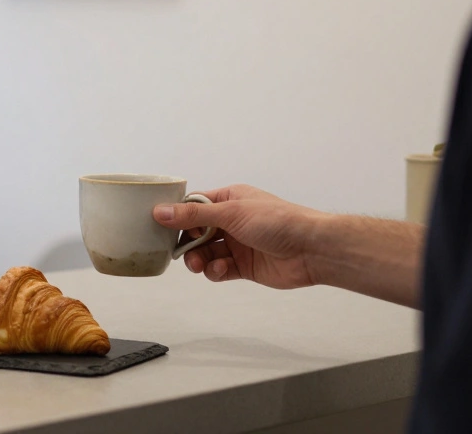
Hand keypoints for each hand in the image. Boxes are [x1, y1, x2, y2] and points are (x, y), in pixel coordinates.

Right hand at [153, 184, 326, 288]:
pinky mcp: (243, 266)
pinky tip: (222, 270)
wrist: (312, 249)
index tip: (160, 227)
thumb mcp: (231, 213)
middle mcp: (232, 221)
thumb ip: (194, 215)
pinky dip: (215, 271)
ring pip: (205, 253)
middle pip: (196, 232)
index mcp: (229, 199)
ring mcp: (237, 244)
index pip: (194, 205)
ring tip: (199, 264)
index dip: (177, 216)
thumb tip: (160, 211)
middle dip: (186, 243)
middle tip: (182, 252)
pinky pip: (219, 269)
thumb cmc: (277, 221)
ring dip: (198, 259)